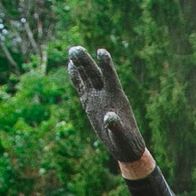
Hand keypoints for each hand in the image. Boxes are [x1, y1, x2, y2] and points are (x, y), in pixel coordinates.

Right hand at [67, 46, 148, 166]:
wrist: (124, 146)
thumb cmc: (125, 141)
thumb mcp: (121, 135)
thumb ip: (115, 125)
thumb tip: (109, 118)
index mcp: (117, 97)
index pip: (111, 77)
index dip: (106, 65)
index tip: (101, 51)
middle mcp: (106, 94)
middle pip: (95, 74)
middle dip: (86, 62)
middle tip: (76, 49)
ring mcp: (97, 97)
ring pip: (88, 77)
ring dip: (81, 64)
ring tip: (73, 50)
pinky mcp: (89, 103)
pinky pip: (81, 87)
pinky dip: (76, 77)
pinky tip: (70, 65)